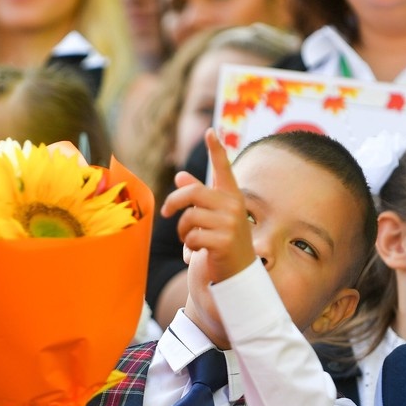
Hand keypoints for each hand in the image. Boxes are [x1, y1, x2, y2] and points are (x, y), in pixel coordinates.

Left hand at [159, 128, 254, 283]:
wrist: (239, 275)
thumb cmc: (224, 243)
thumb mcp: (213, 218)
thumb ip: (199, 197)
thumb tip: (180, 176)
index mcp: (232, 196)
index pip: (224, 168)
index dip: (217, 149)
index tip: (210, 131)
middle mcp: (234, 206)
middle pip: (192, 194)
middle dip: (174, 203)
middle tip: (166, 213)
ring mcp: (231, 223)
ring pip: (190, 217)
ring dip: (183, 232)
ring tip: (189, 241)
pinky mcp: (224, 241)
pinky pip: (193, 237)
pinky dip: (188, 246)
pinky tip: (195, 252)